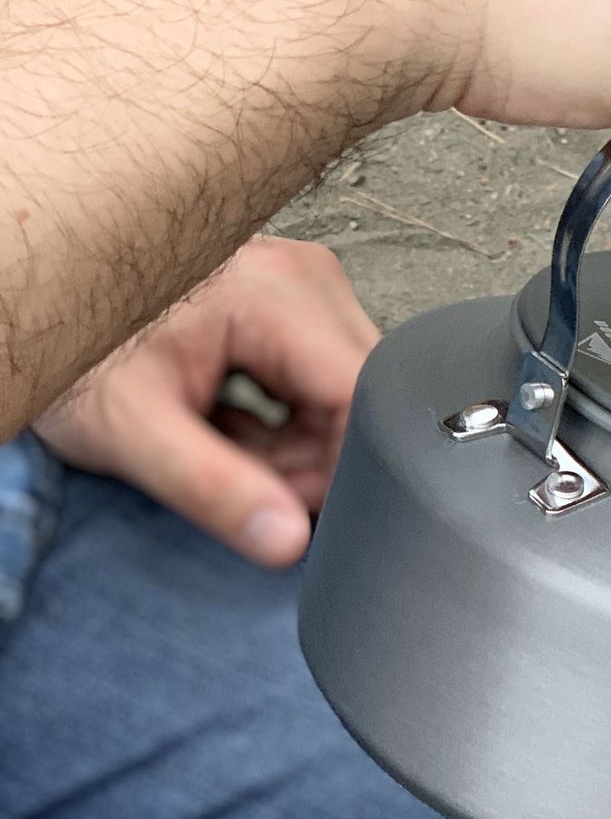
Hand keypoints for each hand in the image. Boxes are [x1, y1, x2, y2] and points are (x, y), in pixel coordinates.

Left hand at [34, 238, 376, 567]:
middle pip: (360, 398)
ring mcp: (301, 287)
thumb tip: (288, 540)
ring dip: (297, 446)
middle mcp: (304, 278)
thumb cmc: (75, 358)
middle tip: (240, 485)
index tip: (295, 511)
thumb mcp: (132, 431)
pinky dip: (285, 421)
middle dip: (313, 461)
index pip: (364, 398)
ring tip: (220, 448)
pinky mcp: (291, 303)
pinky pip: (321, 382)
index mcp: (278, 294)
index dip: (344, 469)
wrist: (38, 311)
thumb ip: (211, 489)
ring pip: (344, 398)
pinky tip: (230, 425)